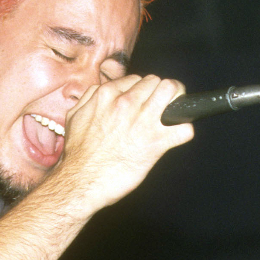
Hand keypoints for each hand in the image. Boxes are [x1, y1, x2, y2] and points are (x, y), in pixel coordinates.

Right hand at [54, 74, 194, 210]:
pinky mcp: (157, 142)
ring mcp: (144, 121)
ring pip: (173, 92)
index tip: (145, 101)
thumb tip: (105, 91)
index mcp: (108, 95)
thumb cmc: (78, 153)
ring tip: (174, 114)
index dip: (144, 91)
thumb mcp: (76, 116)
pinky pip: (184, 129)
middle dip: (163, 93)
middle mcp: (127, 103)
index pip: (138, 79)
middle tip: (163, 106)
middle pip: (159, 82)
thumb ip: (91, 98)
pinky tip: (176, 136)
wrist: (80, 180)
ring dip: (177, 104)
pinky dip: (184, 132)